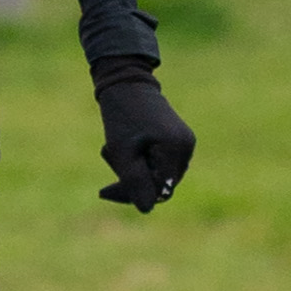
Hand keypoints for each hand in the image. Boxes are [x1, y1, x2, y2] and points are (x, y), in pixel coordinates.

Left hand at [95, 66, 195, 212]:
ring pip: (157, 174)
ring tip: (111, 149)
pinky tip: (124, 146)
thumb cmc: (122, 116)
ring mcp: (184, 143)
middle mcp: (187, 147)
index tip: (104, 190)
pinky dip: (139, 160)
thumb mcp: (123, 153)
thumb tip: (147, 209)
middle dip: (131, 180)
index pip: (159, 191)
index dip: (133, 194)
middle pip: (159, 184)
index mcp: (177, 149)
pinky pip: (159, 162)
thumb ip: (135, 182)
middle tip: (105, 158)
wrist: (126, 81)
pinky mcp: (177, 139)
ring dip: (133, 169)